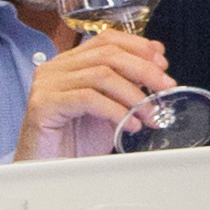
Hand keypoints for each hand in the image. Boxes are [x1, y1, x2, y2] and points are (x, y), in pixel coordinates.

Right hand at [12, 25, 173, 155]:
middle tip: (165, 86)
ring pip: (101, 74)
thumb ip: (127, 85)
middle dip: (144, 69)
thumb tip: (155, 63)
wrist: (49, 170)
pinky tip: (130, 125)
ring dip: (133, 94)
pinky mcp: (43, 104)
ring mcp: (47, 84)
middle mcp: (56, 68)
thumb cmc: (75, 143)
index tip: (162, 63)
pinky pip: (88, 99)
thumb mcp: (109, 109)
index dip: (138, 47)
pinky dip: (116, 111)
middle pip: (107, 54)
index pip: (107, 39)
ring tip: (149, 114)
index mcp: (70, 63)